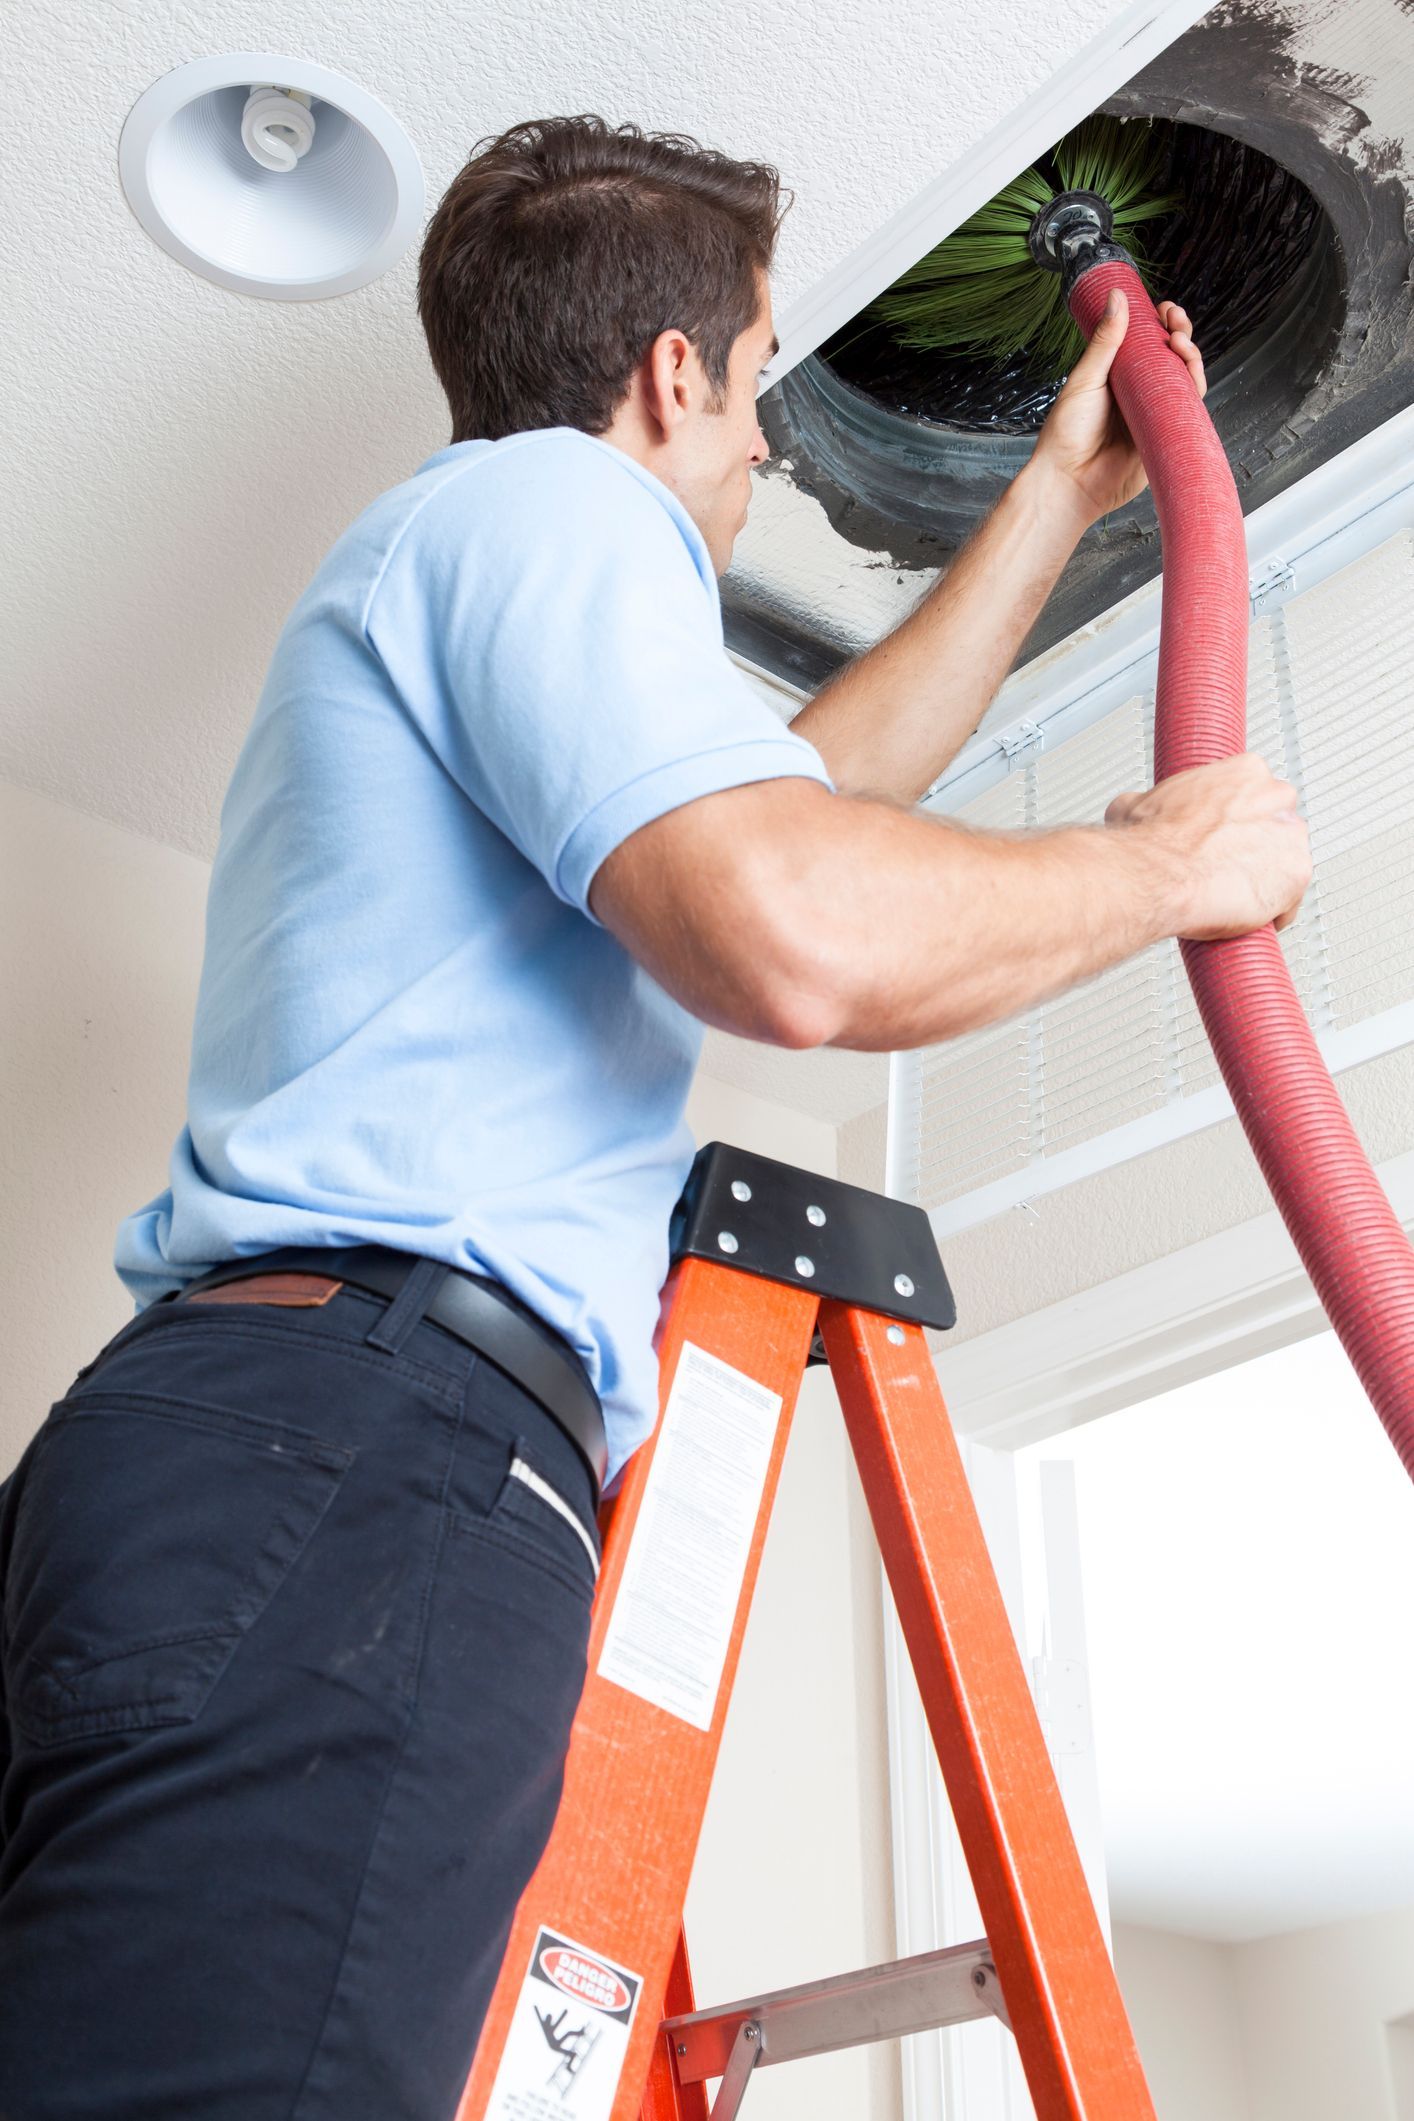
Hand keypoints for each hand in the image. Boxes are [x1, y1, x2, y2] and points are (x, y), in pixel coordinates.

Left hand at [1029, 292, 1207, 527]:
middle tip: (1176, 321)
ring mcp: (1154, 415)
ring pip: (1184, 381)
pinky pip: (1188, 413)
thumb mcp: (1086, 379)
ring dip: (1190, 358)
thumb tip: (1117, 296)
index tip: (1165, 308)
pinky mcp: (1165, 438)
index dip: (1161, 324)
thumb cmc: (1066, 435)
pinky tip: (1191, 374)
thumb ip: (1106, 340)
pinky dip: (1195, 391)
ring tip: (1180, 343)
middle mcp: (1139, 394)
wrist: (1069, 483)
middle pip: (1171, 358)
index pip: (1148, 343)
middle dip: (1180, 334)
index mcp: (1118, 376)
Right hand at [1105, 753, 1311, 939]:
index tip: (1222, 835)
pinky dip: (1270, 914)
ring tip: (1233, 895)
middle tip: (1226, 865)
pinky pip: (1289, 903)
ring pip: (1285, 863)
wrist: (1156, 878)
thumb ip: (1155, 803)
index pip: (1255, 794)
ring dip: (1265, 879)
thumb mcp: (1137, 804)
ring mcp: (1292, 837)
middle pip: (1279, 824)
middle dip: (1256, 846)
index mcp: (1244, 772)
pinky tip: (1243, 917)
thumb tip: (1139, 809)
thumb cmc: (1150, 843)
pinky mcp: (1296, 877)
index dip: (1236, 820)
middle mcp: (1276, 797)